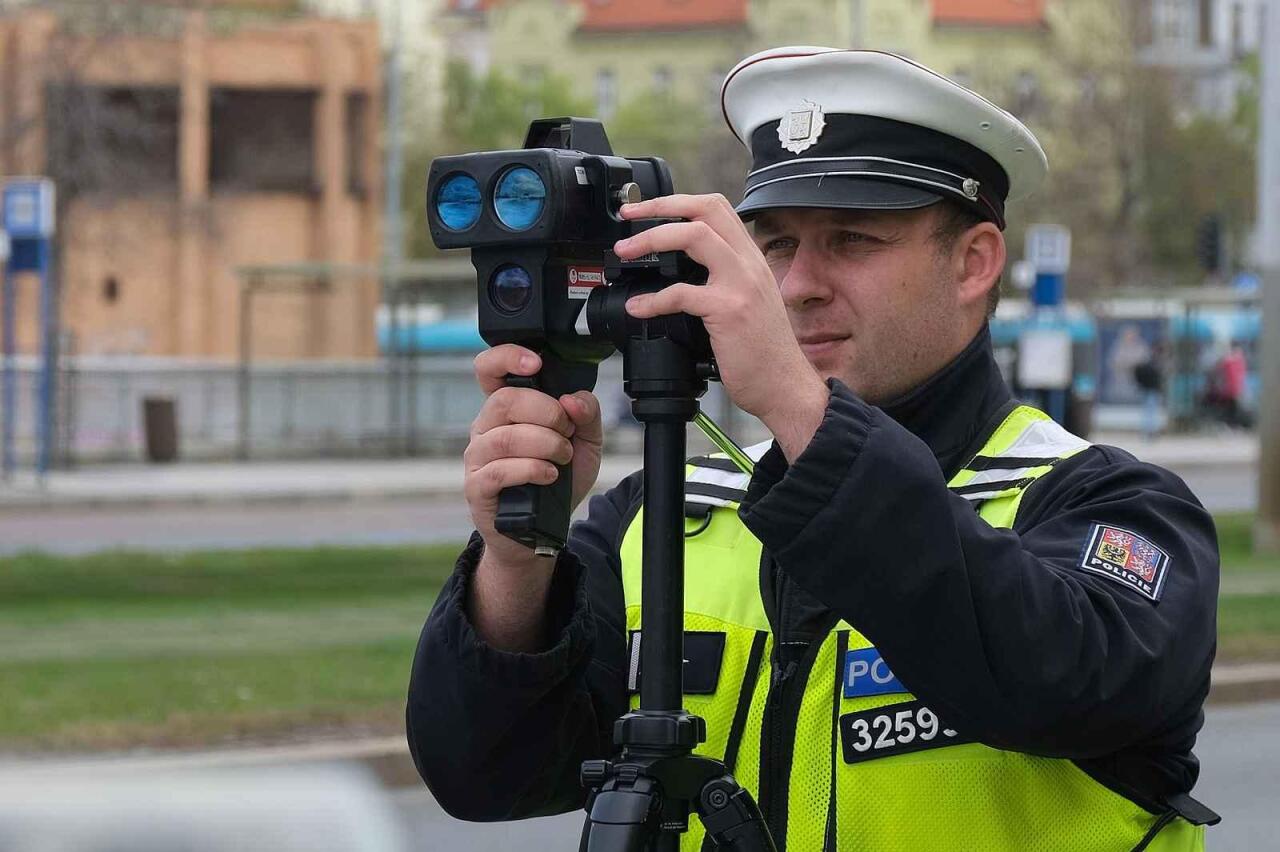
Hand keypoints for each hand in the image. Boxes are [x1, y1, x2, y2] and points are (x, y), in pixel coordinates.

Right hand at [463, 344, 603, 565]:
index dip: (506, 357)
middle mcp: (486, 427)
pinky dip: (532, 469)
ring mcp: (477, 457)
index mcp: (507, 409)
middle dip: (547, 412)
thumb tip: (573, 399)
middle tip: (566, 432)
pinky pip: (500, 470)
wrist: (541, 531)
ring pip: (506, 436)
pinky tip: (549, 475)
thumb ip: (587, 414)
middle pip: (506, 400)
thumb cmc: (556, 482)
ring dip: (545, 444)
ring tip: (562, 458)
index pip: (489, 369)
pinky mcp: (477, 486)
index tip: (535, 365)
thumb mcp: (586, 444)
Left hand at [614, 194, 827, 459]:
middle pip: (705, 210)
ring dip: (651, 239)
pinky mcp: (729, 310)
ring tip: (625, 253)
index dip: (677, 201)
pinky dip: (653, 299)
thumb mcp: (747, 303)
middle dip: (660, 205)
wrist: (785, 387)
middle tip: (628, 217)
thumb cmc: (763, 354)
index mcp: (751, 259)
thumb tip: (679, 275)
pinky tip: (638, 308)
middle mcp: (749, 264)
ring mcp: (741, 284)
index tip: (645, 210)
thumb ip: (722, 281)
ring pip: (693, 236)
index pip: (716, 209)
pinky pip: (682, 293)